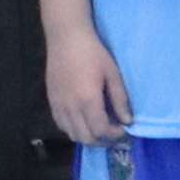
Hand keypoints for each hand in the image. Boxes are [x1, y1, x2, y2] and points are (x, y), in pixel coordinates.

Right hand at [47, 30, 133, 147]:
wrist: (66, 38)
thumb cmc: (93, 53)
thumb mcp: (113, 74)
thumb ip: (120, 99)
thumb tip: (128, 121)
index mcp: (88, 100)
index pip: (100, 131)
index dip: (114, 136)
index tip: (124, 130)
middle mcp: (71, 107)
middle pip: (86, 138)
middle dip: (103, 141)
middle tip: (115, 135)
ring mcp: (58, 106)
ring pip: (72, 135)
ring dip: (88, 137)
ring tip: (101, 129)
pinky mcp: (52, 102)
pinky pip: (62, 125)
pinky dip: (74, 130)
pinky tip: (84, 122)